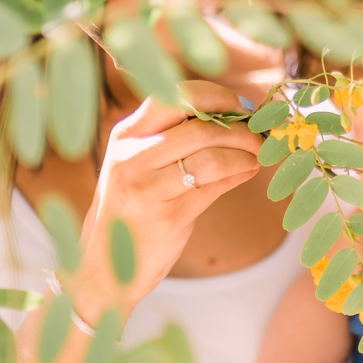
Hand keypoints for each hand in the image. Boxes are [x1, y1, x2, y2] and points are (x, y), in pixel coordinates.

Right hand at [66, 81, 263, 318]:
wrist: (103, 266)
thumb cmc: (131, 209)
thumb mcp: (140, 165)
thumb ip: (178, 139)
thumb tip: (239, 118)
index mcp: (126, 134)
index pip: (175, 96)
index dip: (216, 97)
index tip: (241, 107)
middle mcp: (132, 156)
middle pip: (199, 126)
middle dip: (240, 128)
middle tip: (259, 134)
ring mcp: (146, 186)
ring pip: (210, 156)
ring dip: (244, 152)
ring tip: (258, 155)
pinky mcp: (166, 216)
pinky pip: (214, 187)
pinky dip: (239, 174)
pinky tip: (249, 171)